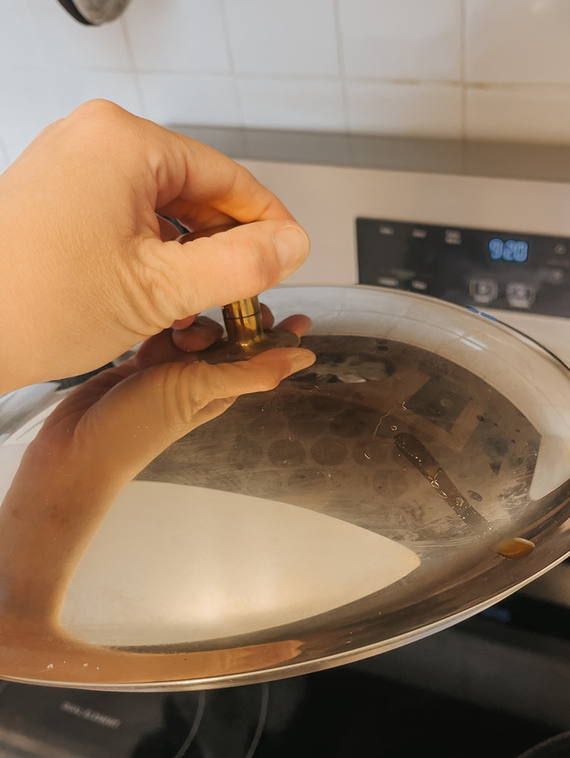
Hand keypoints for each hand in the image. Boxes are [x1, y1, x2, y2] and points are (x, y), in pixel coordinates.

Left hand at [0, 100, 309, 393]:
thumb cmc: (32, 304)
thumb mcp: (163, 289)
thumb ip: (242, 265)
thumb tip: (293, 246)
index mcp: (124, 142)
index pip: (229, 177)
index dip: (268, 226)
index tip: (288, 261)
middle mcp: (95, 139)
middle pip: (196, 191)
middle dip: (223, 248)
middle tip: (242, 298)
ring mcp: (71, 165)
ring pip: (163, 209)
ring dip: (188, 259)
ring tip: (194, 308)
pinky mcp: (58, 194)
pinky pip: (128, 218)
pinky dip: (151, 256)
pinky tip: (159, 298)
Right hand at [0, 306, 312, 681]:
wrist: (77, 447)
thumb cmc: (139, 427)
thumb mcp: (200, 391)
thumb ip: (250, 371)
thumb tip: (305, 357)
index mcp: (224, 387)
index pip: (263, 354)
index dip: (280, 332)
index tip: (293, 310)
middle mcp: (202, 377)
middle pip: (231, 334)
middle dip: (231, 317)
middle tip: (217, 312)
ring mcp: (171, 369)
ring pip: (196, 327)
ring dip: (192, 320)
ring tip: (176, 328)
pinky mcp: (141, 362)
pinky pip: (161, 329)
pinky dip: (161, 323)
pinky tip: (154, 323)